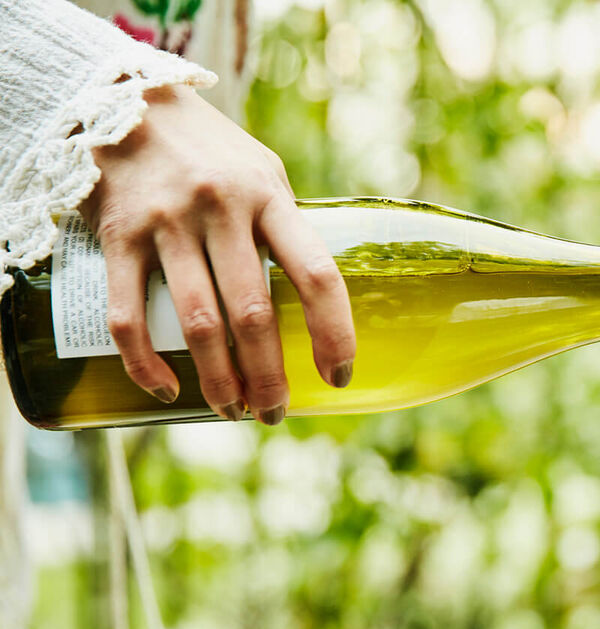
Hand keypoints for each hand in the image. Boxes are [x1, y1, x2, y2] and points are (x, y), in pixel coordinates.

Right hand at [79, 84, 355, 424]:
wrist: (126, 102)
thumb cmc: (212, 151)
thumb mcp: (264, 174)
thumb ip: (287, 227)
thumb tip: (318, 297)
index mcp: (270, 198)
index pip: (317, 275)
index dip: (334, 333)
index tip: (339, 376)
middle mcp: (222, 210)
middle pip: (254, 314)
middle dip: (268, 376)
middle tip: (274, 413)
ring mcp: (167, 224)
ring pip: (197, 323)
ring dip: (219, 380)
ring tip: (232, 412)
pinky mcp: (117, 236)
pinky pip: (128, 315)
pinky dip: (146, 361)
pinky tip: (167, 388)